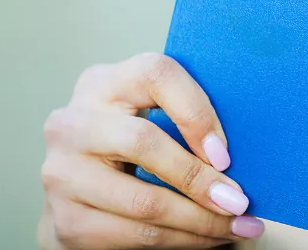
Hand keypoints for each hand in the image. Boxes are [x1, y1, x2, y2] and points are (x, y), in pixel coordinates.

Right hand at [38, 52, 264, 247]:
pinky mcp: (62, 220)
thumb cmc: (134, 144)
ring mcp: (61, 173)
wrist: (80, 189)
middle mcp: (71, 123)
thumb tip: (245, 148)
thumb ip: (183, 116)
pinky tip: (206, 240)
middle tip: (239, 201)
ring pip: (143, 201)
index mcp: (102, 83)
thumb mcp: (151, 115)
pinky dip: (179, 242)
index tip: (225, 154)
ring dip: (199, 221)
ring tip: (235, 227)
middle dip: (200, 179)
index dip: (196, 112)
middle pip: (144, 142)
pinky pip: (131, 237)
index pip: (155, 74)